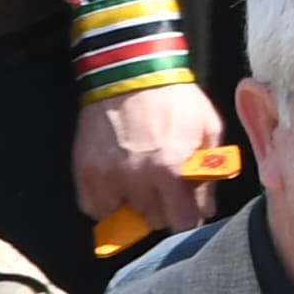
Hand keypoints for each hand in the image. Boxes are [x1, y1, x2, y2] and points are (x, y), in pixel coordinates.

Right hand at [72, 84, 230, 241]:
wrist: (129, 72)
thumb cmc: (174, 98)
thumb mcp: (207, 127)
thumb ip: (209, 171)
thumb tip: (206, 208)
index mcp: (171, 169)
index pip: (182, 221)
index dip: (188, 218)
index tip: (188, 211)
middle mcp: (137, 180)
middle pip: (153, 221)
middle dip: (164, 210)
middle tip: (165, 191)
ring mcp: (107, 178)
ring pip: (123, 217)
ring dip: (134, 206)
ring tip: (141, 183)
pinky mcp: (85, 173)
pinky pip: (94, 207)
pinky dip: (107, 202)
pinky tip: (118, 184)